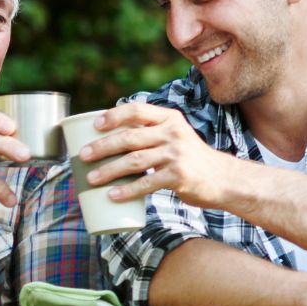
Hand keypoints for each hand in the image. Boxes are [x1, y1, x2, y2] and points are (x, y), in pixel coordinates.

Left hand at [78, 102, 253, 209]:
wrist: (223, 179)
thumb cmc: (191, 159)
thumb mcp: (176, 136)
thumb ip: (152, 133)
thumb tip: (113, 137)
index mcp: (169, 118)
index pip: (137, 110)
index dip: (113, 116)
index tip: (95, 125)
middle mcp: (173, 132)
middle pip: (129, 137)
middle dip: (102, 146)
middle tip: (83, 156)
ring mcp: (177, 154)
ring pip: (134, 160)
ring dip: (109, 170)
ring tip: (91, 178)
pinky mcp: (179, 176)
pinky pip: (147, 183)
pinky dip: (127, 190)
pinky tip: (112, 195)